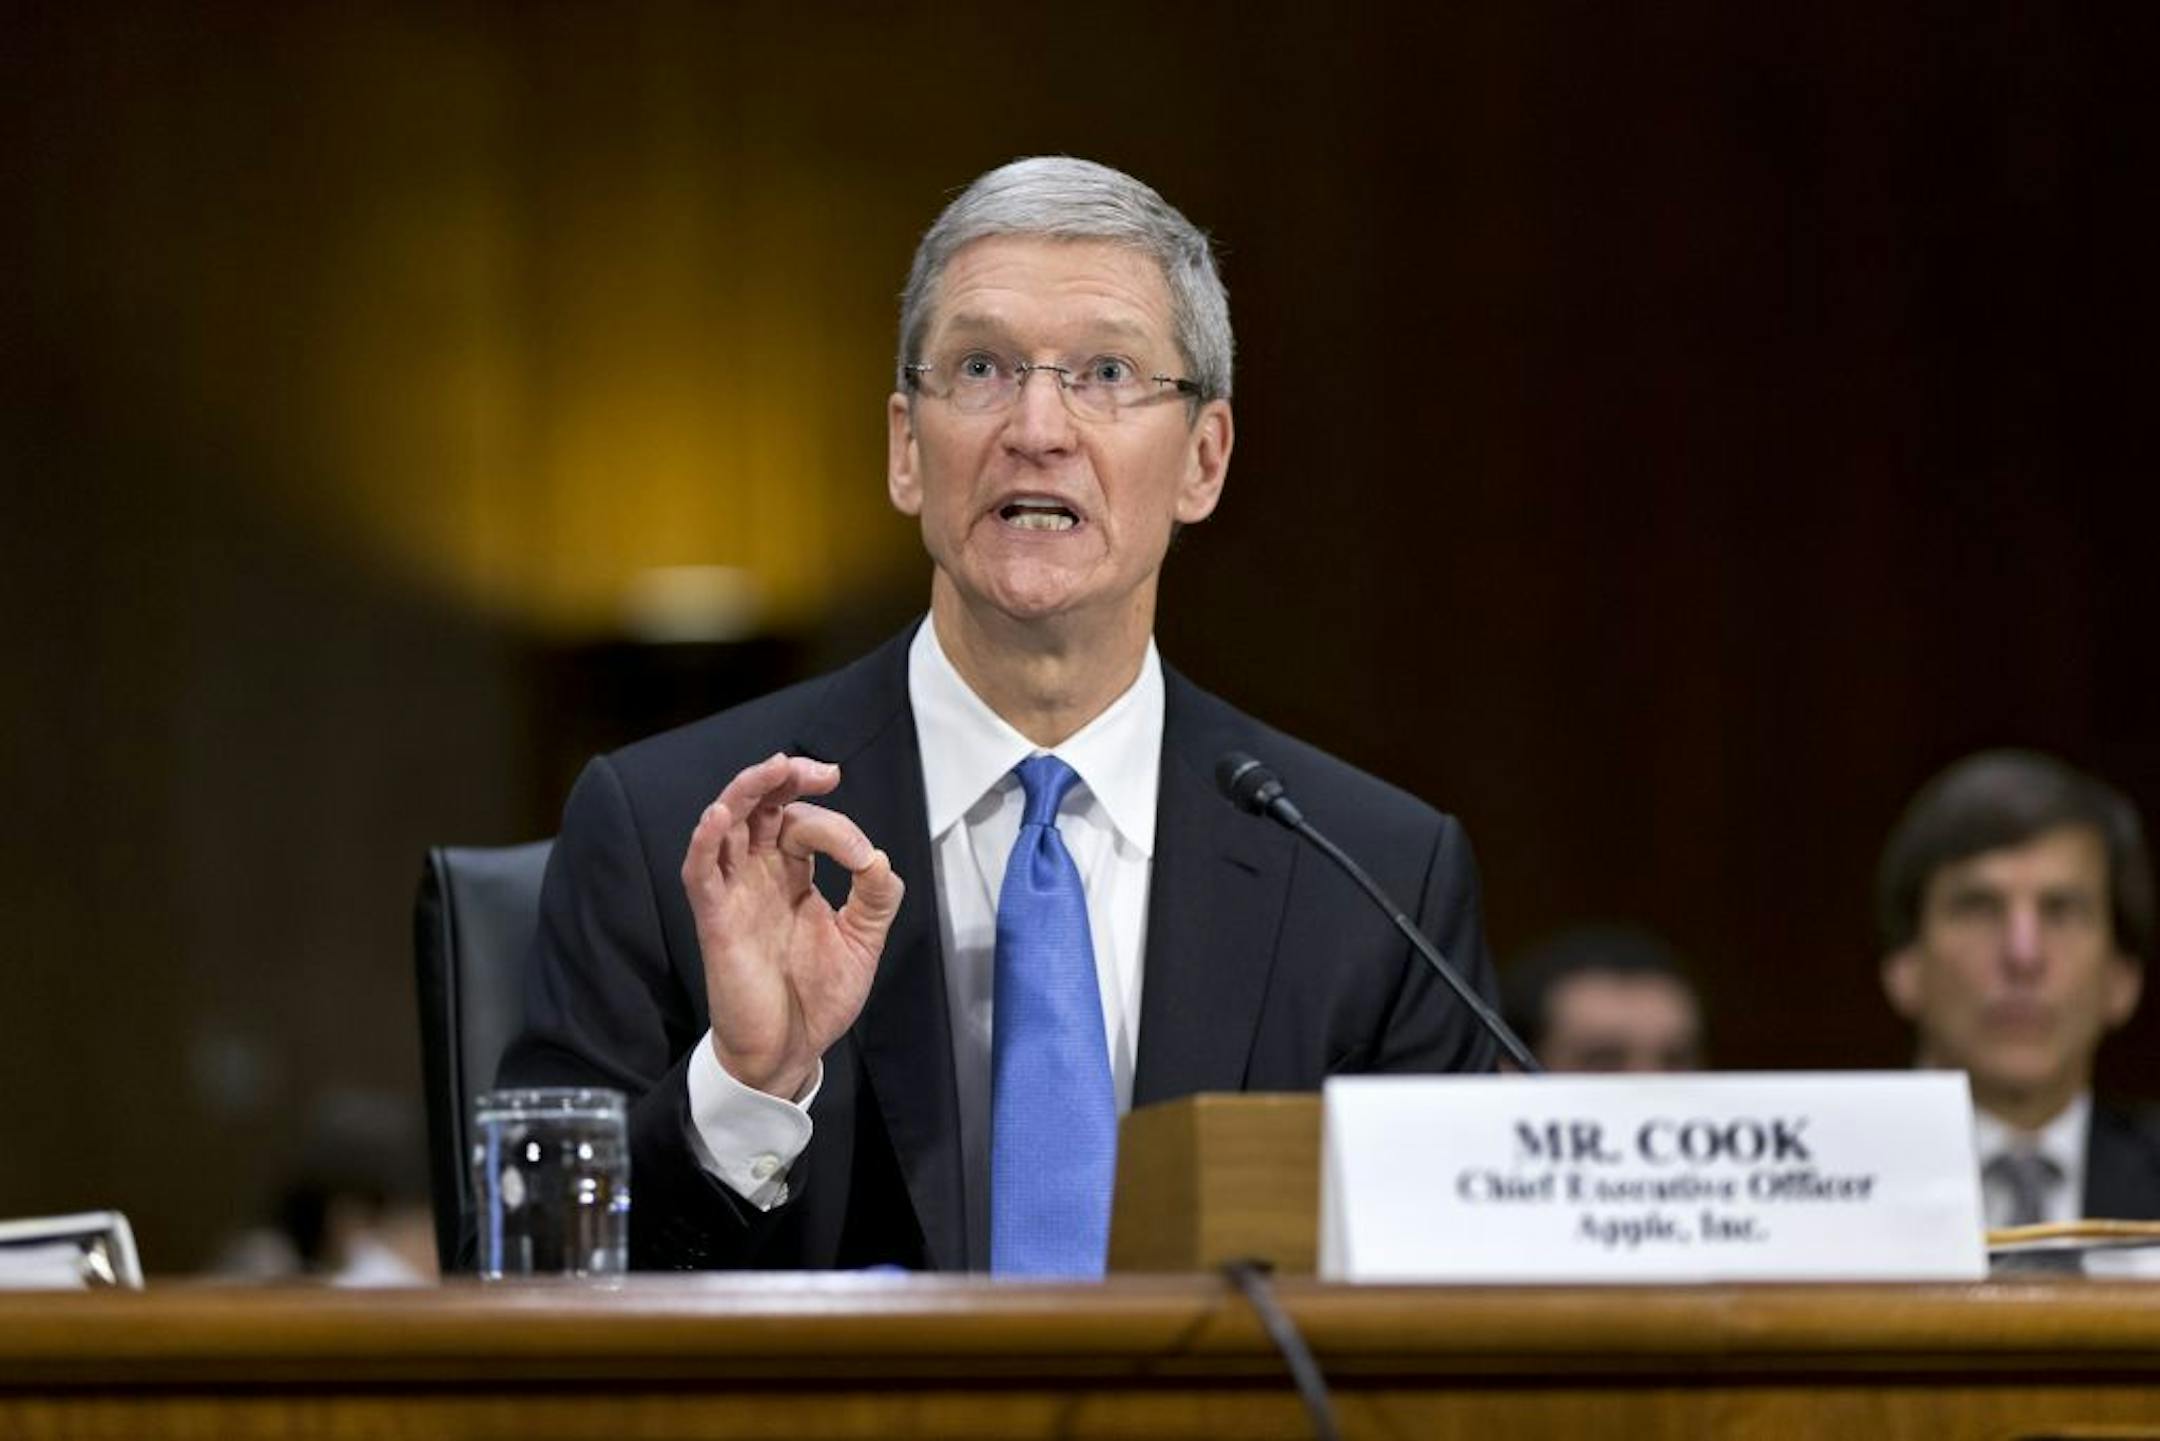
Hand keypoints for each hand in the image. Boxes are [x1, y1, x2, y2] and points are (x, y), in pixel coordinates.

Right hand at [680, 752, 904, 1098]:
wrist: (790, 1051)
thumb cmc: (818, 998)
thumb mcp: (863, 941)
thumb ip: (876, 899)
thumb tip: (878, 857)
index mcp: (792, 875)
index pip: (805, 824)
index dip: (837, 827)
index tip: (862, 858)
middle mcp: (759, 875)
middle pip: (760, 806)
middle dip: (785, 778)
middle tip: (819, 770)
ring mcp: (735, 894)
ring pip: (726, 825)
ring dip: (746, 791)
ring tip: (773, 769)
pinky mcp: (715, 920)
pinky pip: (701, 873)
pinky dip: (705, 841)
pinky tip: (720, 816)